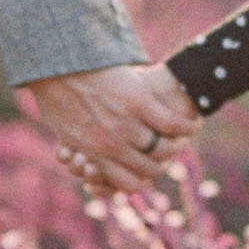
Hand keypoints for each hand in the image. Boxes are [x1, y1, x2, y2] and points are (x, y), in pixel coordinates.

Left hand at [20, 62, 198, 198]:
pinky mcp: (139, 101)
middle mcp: (111, 145)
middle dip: (162, 163)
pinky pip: (171, 123)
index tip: (149, 169)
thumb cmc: (56, 96)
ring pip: (163, 149)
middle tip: (170, 152)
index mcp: (93, 155)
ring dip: (177, 145)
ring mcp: (126, 124)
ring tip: (184, 138)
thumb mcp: (64, 130)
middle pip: (150, 169)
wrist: (57, 64)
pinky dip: (186, 126)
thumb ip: (78, 150)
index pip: (128, 184)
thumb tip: (82, 163)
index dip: (142, 180)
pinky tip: (192, 124)